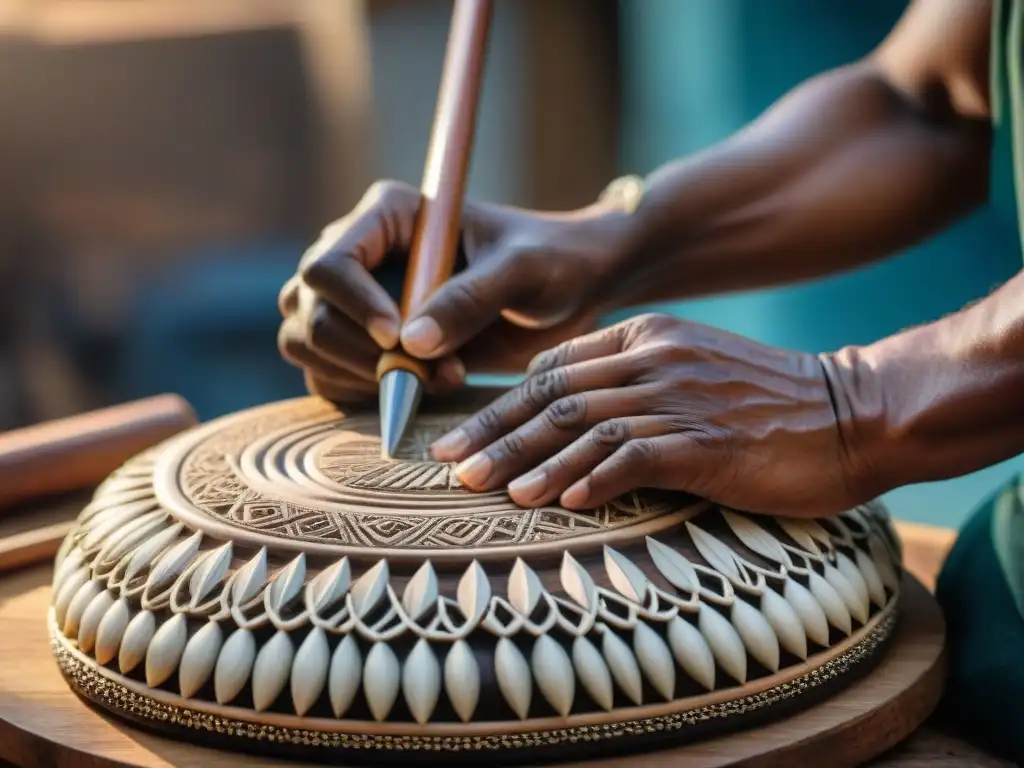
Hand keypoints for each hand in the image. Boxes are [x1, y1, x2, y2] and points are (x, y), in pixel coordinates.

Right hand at [278, 180, 630, 403]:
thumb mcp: (524, 270)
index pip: (330, 263)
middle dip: (362, 353)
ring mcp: (356, 301)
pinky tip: (413, 393)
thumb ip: (471, 298)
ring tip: (436, 379)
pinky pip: (327, 376)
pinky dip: (357, 395)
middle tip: (435, 371)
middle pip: (309, 310)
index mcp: (387, 216)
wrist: (568, 292)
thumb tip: (408, 343)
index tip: (396, 339)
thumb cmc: (552, 262)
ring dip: (360, 377)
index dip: (354, 306)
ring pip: (307, 344)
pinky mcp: (365, 345)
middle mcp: (360, 255)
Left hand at [431, 313, 871, 516]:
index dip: (502, 403)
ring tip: (483, 486)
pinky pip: (633, 458)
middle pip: (553, 394)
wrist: (851, 413)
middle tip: (447, 462)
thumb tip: (568, 421)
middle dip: (494, 430)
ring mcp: (679, 398)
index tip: (463, 434)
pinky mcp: (707, 442)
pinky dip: (591, 480)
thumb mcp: (691, 371)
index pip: (553, 367)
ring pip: (581, 425)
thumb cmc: (766, 401)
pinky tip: (560, 503)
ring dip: (528, 459)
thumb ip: (632, 382)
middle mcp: (654, 359)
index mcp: (645, 336)